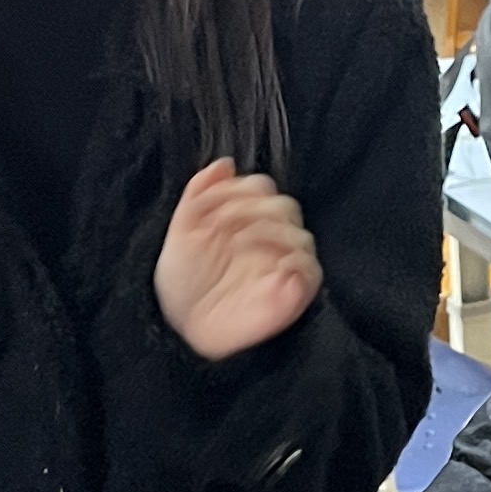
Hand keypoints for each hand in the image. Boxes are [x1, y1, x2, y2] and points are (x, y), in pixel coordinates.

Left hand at [154, 159, 321, 361]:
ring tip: (238, 247)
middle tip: (223, 227)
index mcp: (244, 219)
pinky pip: (310, 269)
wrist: (182, 328)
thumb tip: (224, 164)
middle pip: (284, 205)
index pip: (261, 187)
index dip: (239, 191)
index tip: (212, 208)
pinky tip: (268, 266)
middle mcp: (267, 237)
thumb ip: (200, 193)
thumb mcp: (180, 230)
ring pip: (300, 235)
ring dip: (268, 234)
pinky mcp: (294, 291)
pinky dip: (294, 262)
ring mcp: (282, 264)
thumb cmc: (182, 282)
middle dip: (253, 211)